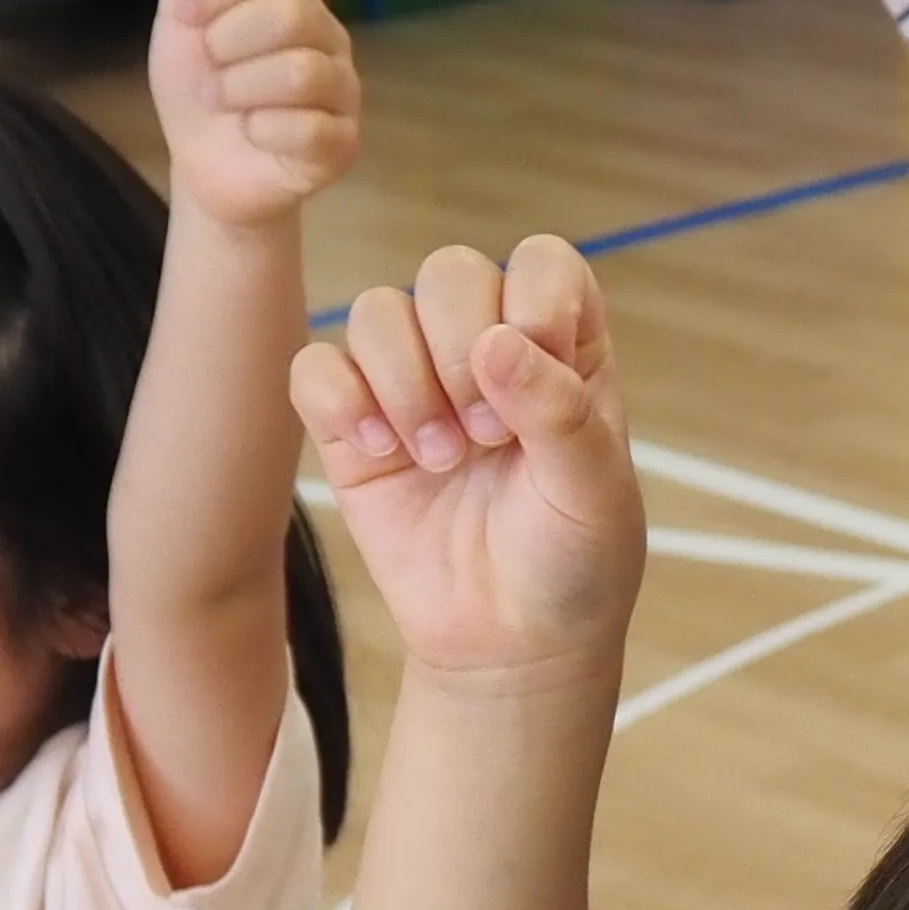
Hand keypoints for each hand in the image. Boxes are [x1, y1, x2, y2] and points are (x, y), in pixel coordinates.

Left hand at [146, 0, 356, 229]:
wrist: (205, 166)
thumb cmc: (200, 89)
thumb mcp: (178, 27)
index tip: (186, 14)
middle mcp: (327, 37)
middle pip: (291, 14)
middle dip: (229, 40)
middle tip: (209, 64)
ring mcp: (341, 91)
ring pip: (301, 72)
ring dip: (240, 87)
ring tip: (220, 100)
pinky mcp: (342, 144)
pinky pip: (309, 129)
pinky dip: (262, 129)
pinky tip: (251, 132)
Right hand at [293, 237, 644, 681]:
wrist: (508, 645)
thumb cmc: (571, 564)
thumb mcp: (594, 493)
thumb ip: (559, 411)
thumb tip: (498, 341)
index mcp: (565, 349)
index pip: (543, 264)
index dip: (533, 300)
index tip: (541, 373)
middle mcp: (487, 349)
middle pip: (449, 272)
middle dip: (459, 347)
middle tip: (484, 435)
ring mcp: (415, 383)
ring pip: (378, 311)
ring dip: (403, 380)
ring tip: (438, 458)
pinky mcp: (353, 426)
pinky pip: (315, 367)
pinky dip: (340, 401)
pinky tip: (380, 453)